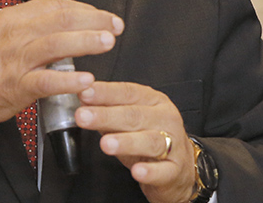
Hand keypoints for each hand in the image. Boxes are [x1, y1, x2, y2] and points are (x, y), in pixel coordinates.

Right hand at [0, 0, 123, 123]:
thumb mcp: (3, 31)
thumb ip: (32, 25)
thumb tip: (66, 21)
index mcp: (14, 17)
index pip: (55, 5)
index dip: (85, 9)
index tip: (103, 15)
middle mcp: (16, 34)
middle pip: (61, 19)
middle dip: (93, 21)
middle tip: (114, 26)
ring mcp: (17, 60)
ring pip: (56, 44)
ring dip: (86, 42)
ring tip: (107, 43)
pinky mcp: (16, 86)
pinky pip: (47, 81)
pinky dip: (69, 80)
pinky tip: (86, 80)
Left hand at [75, 82, 196, 202]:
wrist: (179, 165)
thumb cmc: (149, 136)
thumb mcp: (128, 120)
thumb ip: (107, 109)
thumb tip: (83, 98)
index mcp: (153, 101)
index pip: (127, 92)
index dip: (105, 92)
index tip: (84, 93)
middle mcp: (165, 118)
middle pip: (135, 115)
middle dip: (107, 116)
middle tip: (84, 116)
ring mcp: (174, 144)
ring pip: (150, 141)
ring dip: (127, 142)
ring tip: (106, 144)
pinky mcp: (175, 170)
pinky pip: (162, 171)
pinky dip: (150, 171)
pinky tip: (137, 171)